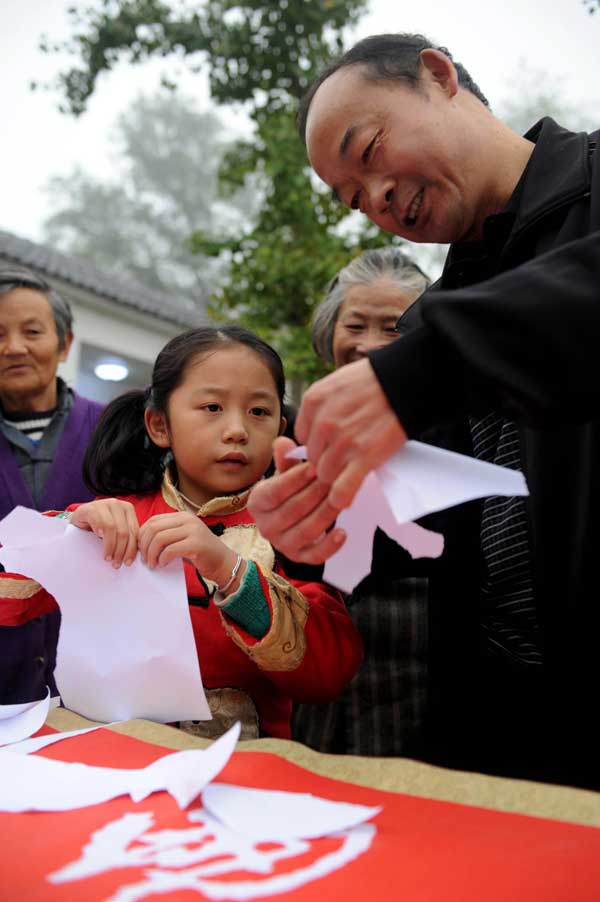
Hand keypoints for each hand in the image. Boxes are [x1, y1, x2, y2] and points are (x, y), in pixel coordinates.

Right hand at [69, 499, 138, 567]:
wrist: (79, 519)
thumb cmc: (99, 527)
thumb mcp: (115, 531)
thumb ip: (126, 537)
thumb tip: (136, 556)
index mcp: (128, 509)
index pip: (134, 532)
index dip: (132, 549)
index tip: (127, 563)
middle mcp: (118, 504)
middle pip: (124, 532)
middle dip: (121, 550)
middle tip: (116, 564)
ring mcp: (104, 504)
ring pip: (112, 528)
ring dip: (110, 545)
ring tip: (107, 557)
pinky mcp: (90, 508)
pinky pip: (98, 521)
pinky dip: (100, 531)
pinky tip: (99, 539)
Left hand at [138, 511, 239, 587]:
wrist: (223, 563)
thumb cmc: (200, 553)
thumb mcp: (182, 539)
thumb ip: (166, 535)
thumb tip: (142, 541)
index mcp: (182, 516)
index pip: (153, 520)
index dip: (142, 535)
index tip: (141, 549)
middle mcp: (187, 519)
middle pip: (154, 528)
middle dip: (144, 545)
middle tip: (145, 560)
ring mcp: (193, 530)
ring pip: (160, 538)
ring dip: (152, 554)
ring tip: (152, 564)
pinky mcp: (196, 544)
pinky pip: (170, 550)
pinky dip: (162, 559)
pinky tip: (163, 564)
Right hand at [248, 436, 345, 564]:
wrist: (290, 517)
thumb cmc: (288, 490)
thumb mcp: (285, 473)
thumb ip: (286, 459)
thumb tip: (284, 443)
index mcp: (257, 502)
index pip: (275, 491)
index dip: (295, 479)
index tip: (315, 466)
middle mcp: (266, 527)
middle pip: (293, 510)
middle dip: (316, 493)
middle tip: (336, 478)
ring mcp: (282, 544)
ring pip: (306, 530)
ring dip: (326, 514)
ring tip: (341, 498)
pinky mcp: (299, 557)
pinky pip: (315, 556)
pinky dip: (330, 546)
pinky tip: (343, 532)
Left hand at [295, 358, 407, 508]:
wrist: (404, 383)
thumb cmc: (373, 382)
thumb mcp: (336, 383)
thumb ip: (321, 406)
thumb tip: (312, 431)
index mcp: (313, 401)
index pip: (302, 436)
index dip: (317, 443)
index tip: (330, 445)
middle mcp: (324, 422)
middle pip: (313, 457)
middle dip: (326, 460)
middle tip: (344, 458)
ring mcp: (343, 441)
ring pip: (325, 474)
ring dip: (336, 477)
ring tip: (350, 471)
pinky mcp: (364, 457)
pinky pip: (342, 488)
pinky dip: (341, 497)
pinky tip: (342, 499)